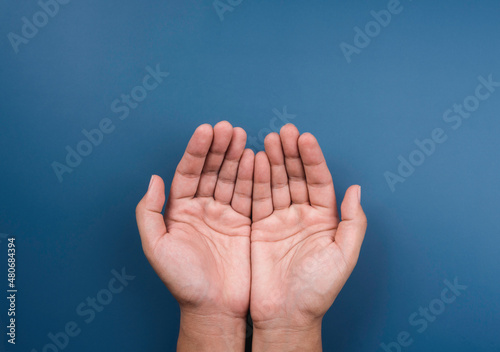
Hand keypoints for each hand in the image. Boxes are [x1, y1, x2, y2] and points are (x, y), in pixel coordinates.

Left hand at [136, 122, 253, 350]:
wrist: (213, 307)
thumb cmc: (183, 281)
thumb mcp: (156, 247)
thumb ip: (149, 212)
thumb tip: (154, 179)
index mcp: (180, 210)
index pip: (189, 172)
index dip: (197, 151)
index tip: (207, 130)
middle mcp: (202, 207)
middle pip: (212, 170)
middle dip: (220, 148)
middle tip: (230, 128)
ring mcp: (224, 214)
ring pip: (231, 178)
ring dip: (237, 156)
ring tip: (244, 136)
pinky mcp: (244, 223)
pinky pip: (249, 195)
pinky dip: (253, 176)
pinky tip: (256, 158)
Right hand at [250, 124, 366, 350]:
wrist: (286, 314)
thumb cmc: (318, 289)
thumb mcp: (344, 255)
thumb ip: (353, 222)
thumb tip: (356, 188)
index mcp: (324, 219)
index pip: (318, 180)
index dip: (312, 158)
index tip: (304, 137)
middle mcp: (301, 215)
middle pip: (295, 177)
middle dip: (290, 153)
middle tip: (283, 131)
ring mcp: (279, 219)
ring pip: (276, 183)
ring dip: (272, 161)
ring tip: (267, 139)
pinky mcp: (258, 227)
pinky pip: (257, 198)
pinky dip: (255, 180)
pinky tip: (254, 161)